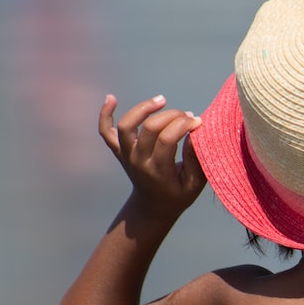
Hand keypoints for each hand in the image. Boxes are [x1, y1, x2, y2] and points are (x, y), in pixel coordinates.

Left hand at [99, 94, 206, 215]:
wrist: (153, 206)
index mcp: (158, 171)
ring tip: (162, 100)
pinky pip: (106, 131)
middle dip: (172, 115)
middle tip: (187, 115)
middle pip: (149, 128)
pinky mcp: (119, 151)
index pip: (167, 139)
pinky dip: (105, 113)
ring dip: (143, 108)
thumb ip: (196, 159)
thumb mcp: (194, 183)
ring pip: (127, 125)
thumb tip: (195, 131)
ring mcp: (126, 155)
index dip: (184, 125)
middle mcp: (138, 161)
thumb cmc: (179, 194)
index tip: (198, 121)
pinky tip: (112, 98)